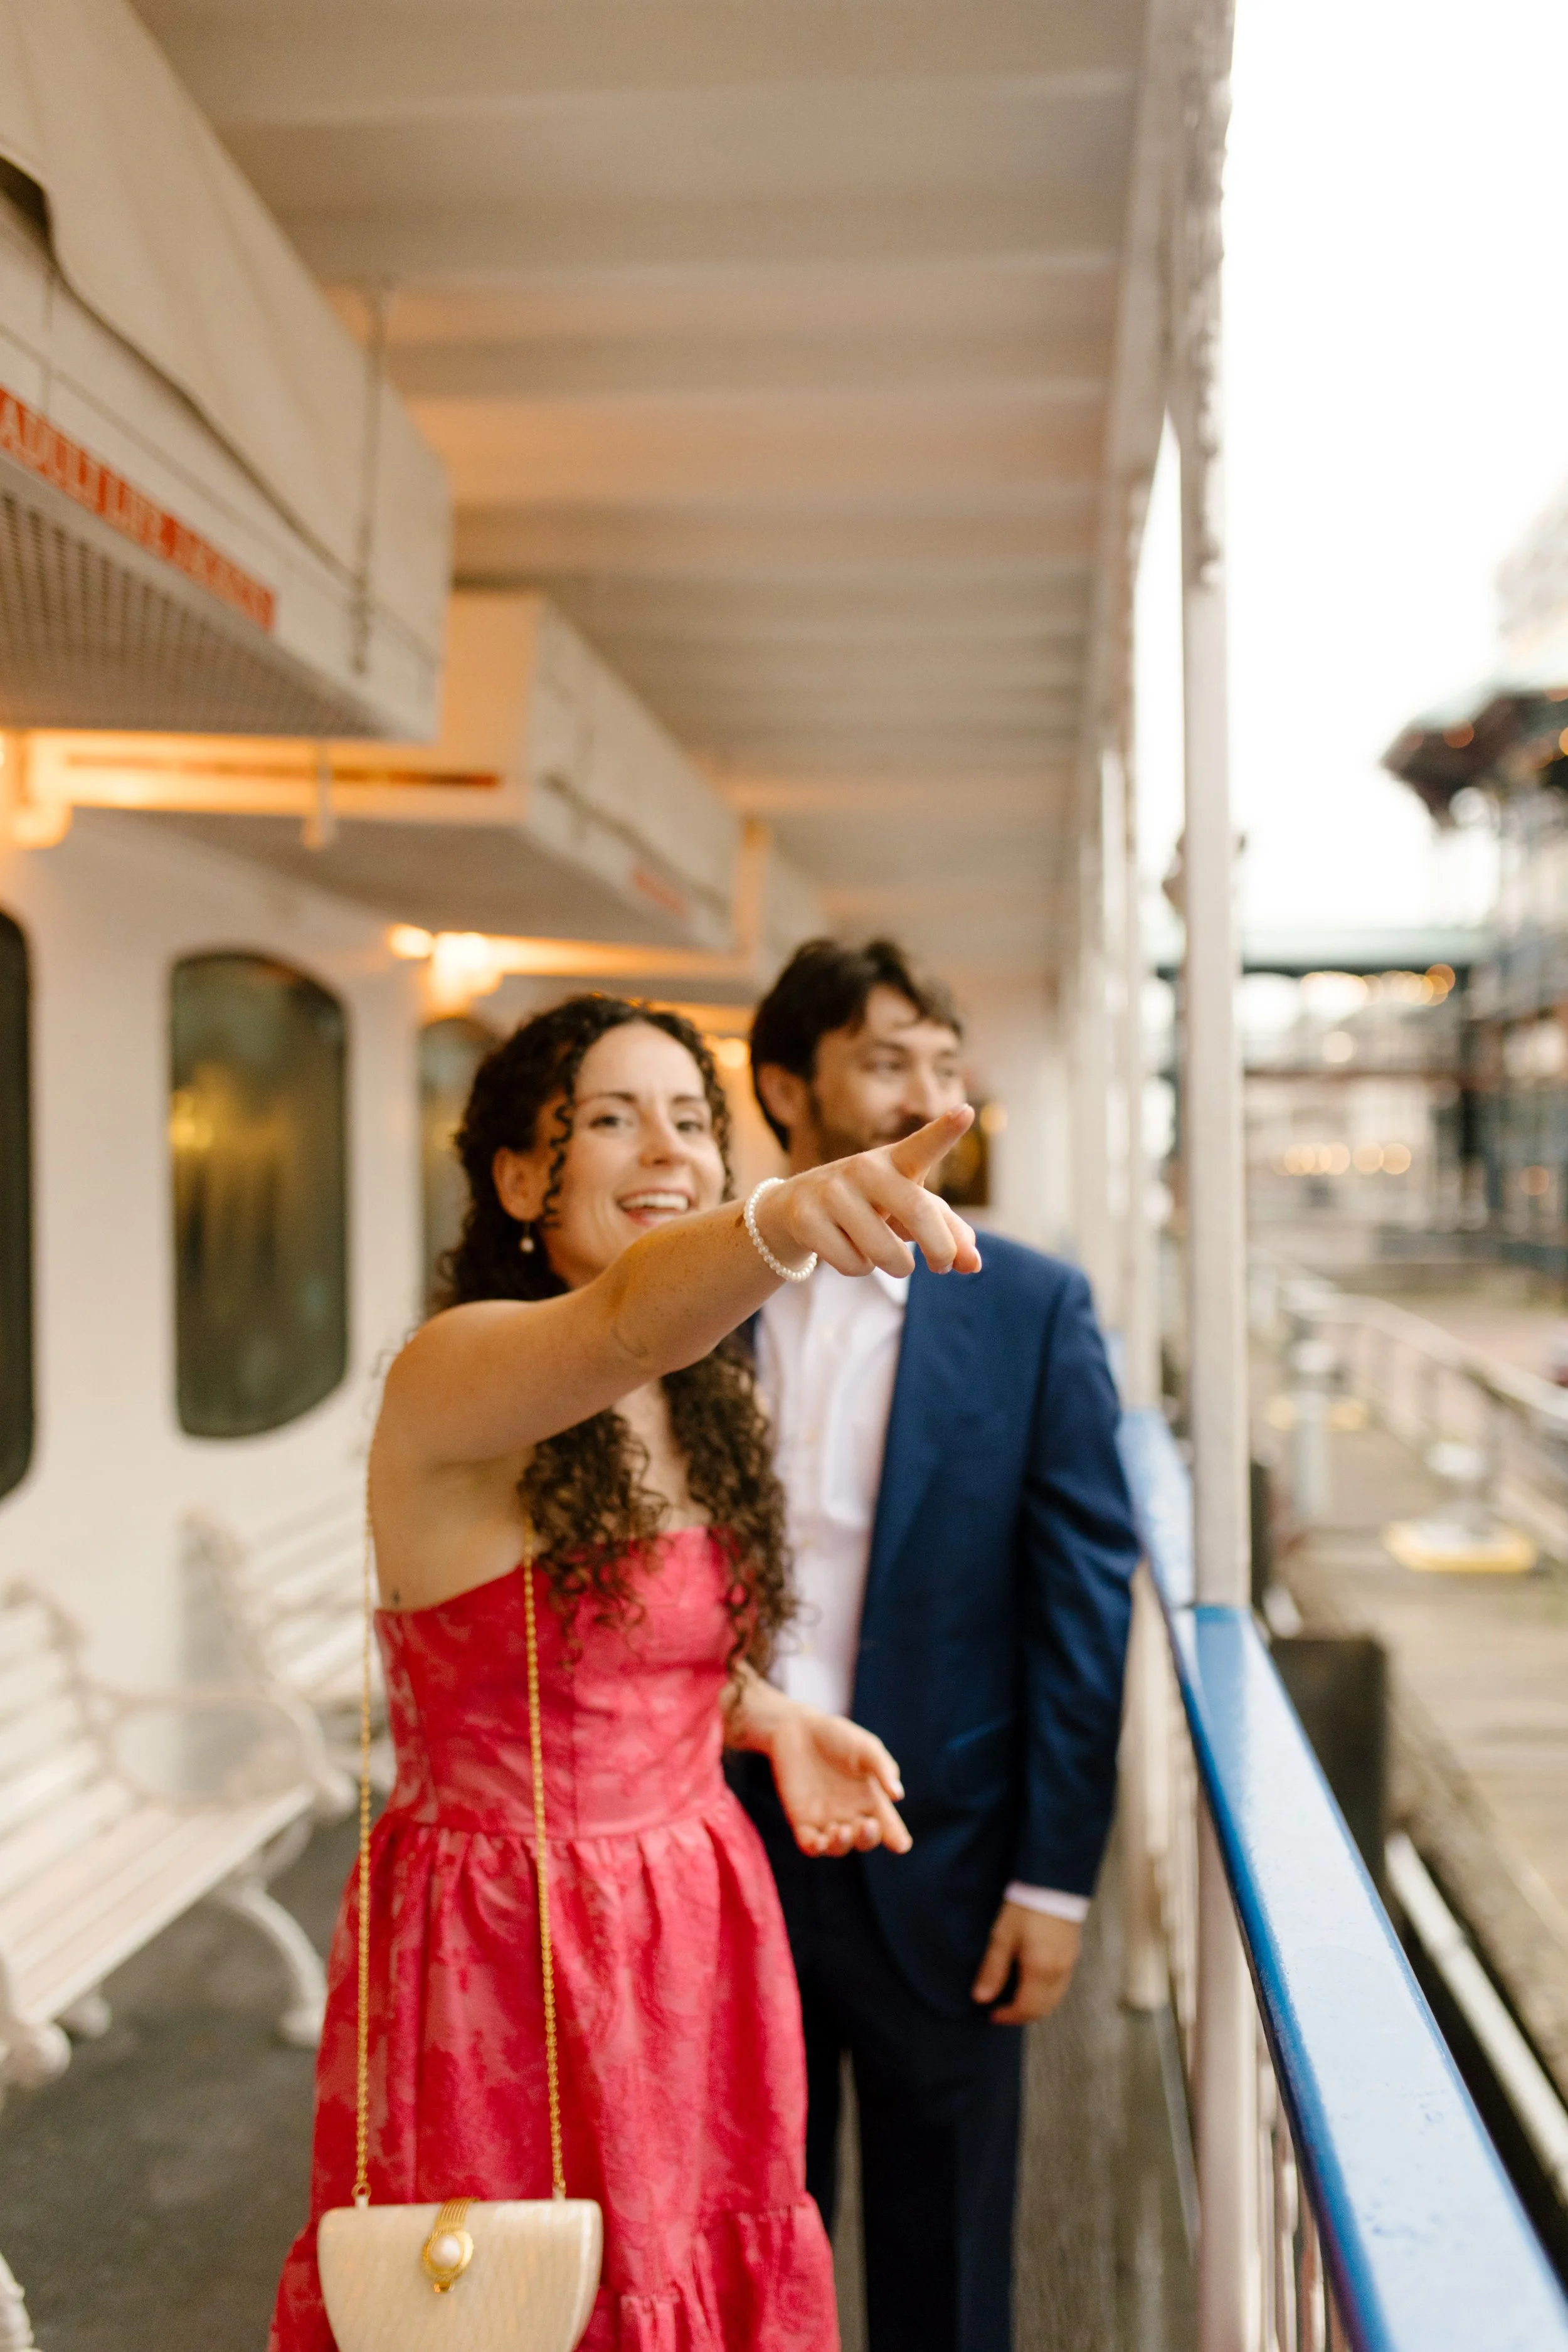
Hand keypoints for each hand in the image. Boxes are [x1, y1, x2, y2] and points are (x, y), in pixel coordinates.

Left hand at [728, 1675, 911, 1856]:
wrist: (798, 1729)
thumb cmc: (838, 1736)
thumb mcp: (865, 1747)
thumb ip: (882, 1768)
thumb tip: (898, 1795)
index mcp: (871, 1800)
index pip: (888, 1825)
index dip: (897, 1838)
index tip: (902, 1844)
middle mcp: (851, 1815)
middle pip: (864, 1840)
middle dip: (868, 1838)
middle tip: (868, 1824)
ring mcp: (826, 1820)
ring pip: (838, 1846)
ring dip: (842, 1844)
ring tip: (841, 1830)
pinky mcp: (801, 1821)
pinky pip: (809, 1844)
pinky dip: (816, 1848)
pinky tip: (820, 1841)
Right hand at [755, 1107, 982, 1281]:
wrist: (796, 1208)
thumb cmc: (871, 1206)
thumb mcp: (910, 1210)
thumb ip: (948, 1233)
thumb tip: (974, 1264)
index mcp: (896, 1160)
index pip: (923, 1145)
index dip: (945, 1130)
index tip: (966, 1113)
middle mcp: (864, 1168)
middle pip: (917, 1213)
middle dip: (940, 1249)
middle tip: (943, 1265)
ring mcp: (832, 1191)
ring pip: (885, 1252)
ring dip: (895, 1265)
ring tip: (882, 1252)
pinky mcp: (806, 1218)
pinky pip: (853, 1265)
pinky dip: (858, 1268)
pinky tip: (844, 1247)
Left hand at [970, 1903, 1081, 2024]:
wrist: (1053, 1883)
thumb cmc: (1025, 1907)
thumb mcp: (1002, 1936)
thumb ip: (992, 1970)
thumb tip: (981, 1999)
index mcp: (1040, 1971)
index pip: (1026, 2009)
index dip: (1008, 2016)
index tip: (991, 2015)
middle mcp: (1059, 1973)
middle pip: (1042, 2009)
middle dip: (1022, 2016)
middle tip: (1002, 2012)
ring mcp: (1069, 1964)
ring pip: (1054, 1999)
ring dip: (1035, 2006)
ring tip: (1014, 2000)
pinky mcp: (1073, 1954)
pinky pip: (1060, 1986)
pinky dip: (1045, 1994)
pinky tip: (1032, 1984)